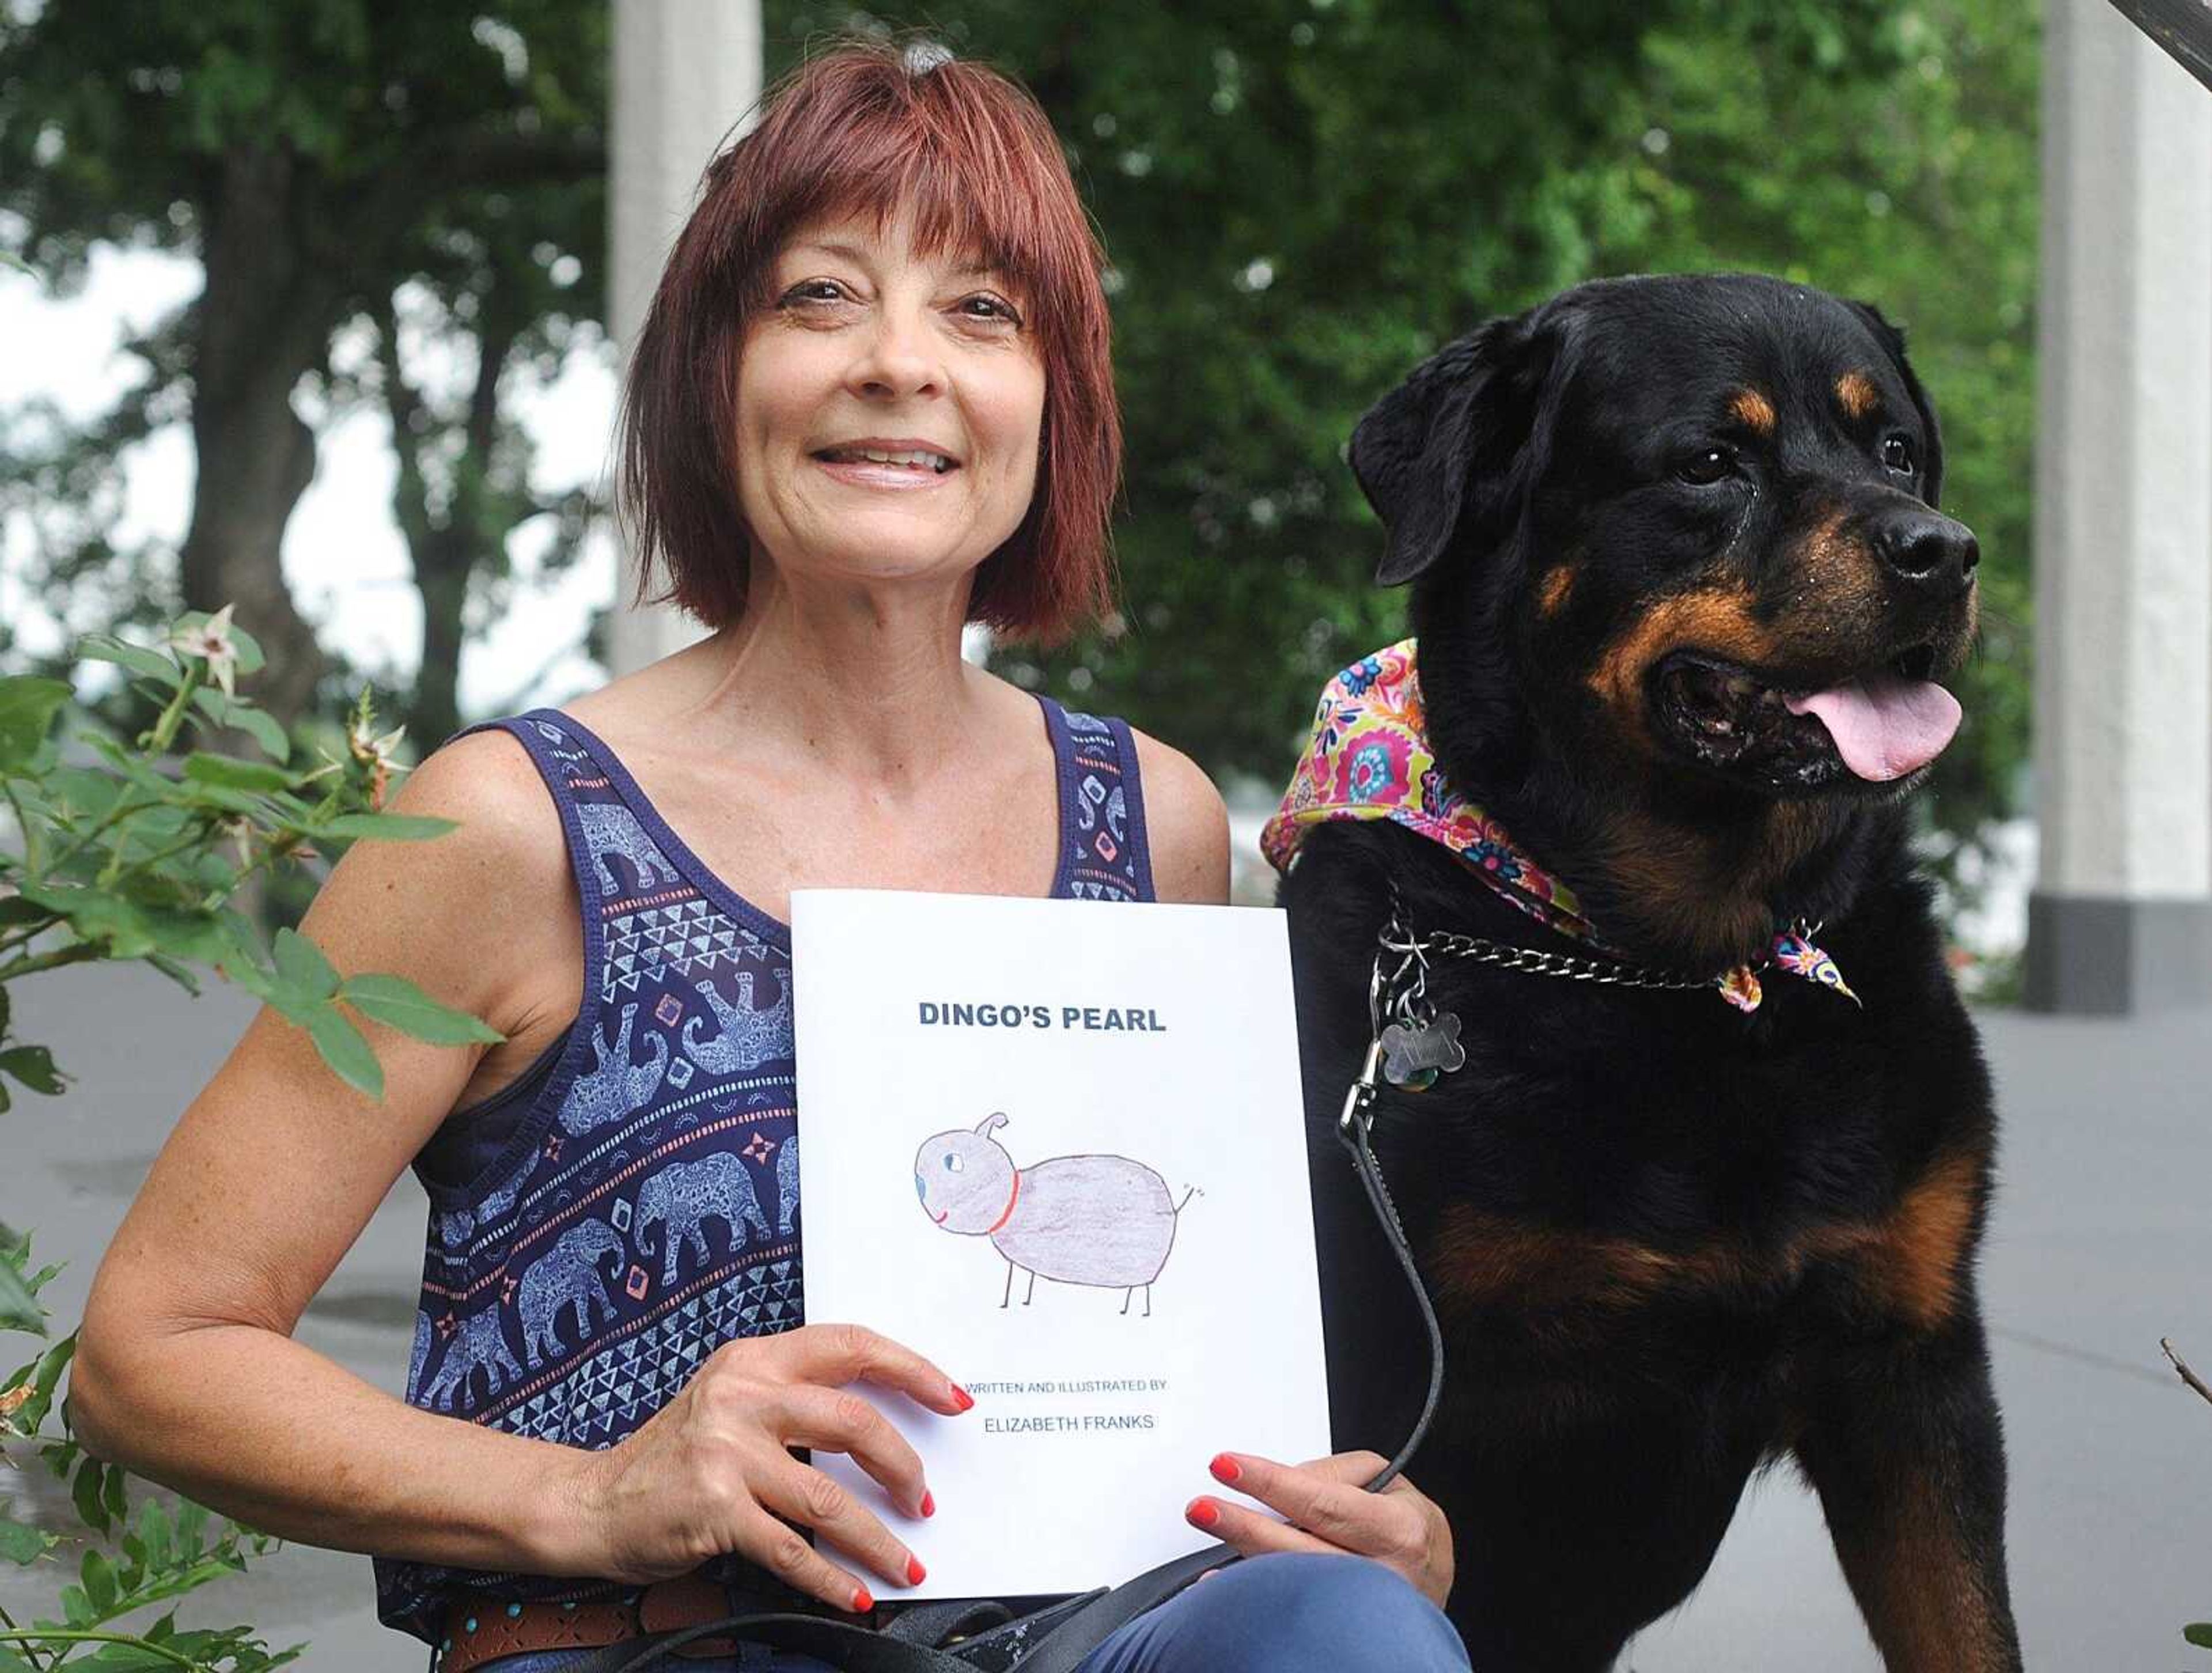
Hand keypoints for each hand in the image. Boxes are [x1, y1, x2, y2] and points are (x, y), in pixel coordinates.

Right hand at [555, 1322, 971, 1611]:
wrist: (595, 1501)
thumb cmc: (675, 1453)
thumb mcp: (732, 1399)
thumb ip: (796, 1398)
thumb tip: (884, 1429)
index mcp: (757, 1359)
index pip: (852, 1345)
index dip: (912, 1369)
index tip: (952, 1398)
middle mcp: (743, 1397)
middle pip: (855, 1422)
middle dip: (905, 1467)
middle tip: (924, 1499)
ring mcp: (726, 1453)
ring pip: (830, 1498)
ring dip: (878, 1538)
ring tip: (905, 1561)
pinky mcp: (715, 1511)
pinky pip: (793, 1551)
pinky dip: (834, 1579)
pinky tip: (857, 1593)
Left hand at [1185, 1450, 1453, 1608]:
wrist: (1429, 1585)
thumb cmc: (1409, 1532)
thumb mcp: (1389, 1487)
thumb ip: (1334, 1477)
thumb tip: (1278, 1484)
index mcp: (1400, 1531)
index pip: (1323, 1503)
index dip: (1271, 1483)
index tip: (1228, 1466)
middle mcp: (1382, 1576)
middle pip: (1300, 1550)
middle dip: (1245, 1525)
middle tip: (1202, 1508)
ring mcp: (1361, 1610)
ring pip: (1293, 1583)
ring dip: (1242, 1562)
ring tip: (1210, 1535)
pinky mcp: (1341, 1629)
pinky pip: (1292, 1609)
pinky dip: (1255, 1596)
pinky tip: (1226, 1583)